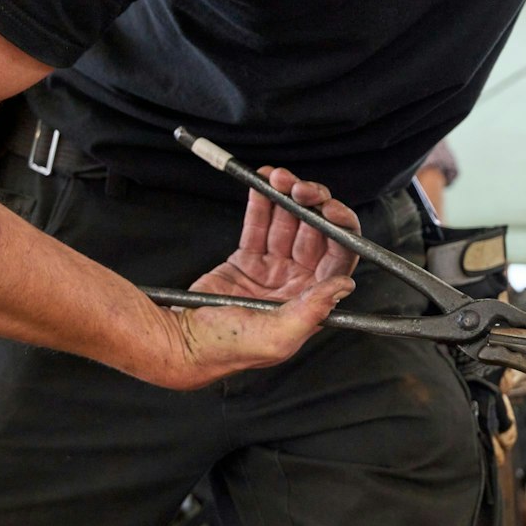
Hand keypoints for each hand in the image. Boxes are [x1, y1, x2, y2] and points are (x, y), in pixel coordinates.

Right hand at [146, 168, 360, 388]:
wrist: (181, 341)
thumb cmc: (227, 348)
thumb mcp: (275, 337)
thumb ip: (312, 312)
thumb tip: (344, 285)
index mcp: (312, 301)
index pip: (338, 258)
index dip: (340, 229)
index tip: (330, 208)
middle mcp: (297, 282)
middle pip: (317, 233)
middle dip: (311, 205)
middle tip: (299, 186)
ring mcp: (273, 268)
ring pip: (289, 223)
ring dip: (287, 196)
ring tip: (278, 176)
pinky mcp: (247, 258)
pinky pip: (260, 223)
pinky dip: (262, 201)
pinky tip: (262, 181)